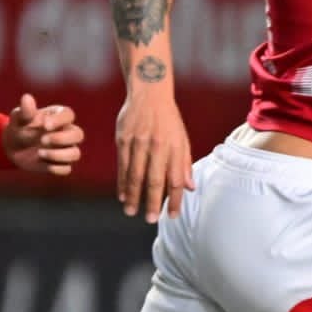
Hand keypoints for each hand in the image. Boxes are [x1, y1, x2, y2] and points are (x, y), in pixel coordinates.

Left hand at [3, 93, 83, 176]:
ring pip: (75, 154)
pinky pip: (66, 169)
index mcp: (58, 116)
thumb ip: (25, 111)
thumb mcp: (18, 118)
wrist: (12, 147)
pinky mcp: (60, 164)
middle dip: (62, 139)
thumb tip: (27, 98)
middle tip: (42, 140)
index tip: (45, 125)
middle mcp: (66, 132)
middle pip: (78, 135)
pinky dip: (55, 168)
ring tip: (39, 153)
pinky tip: (42, 163)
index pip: (68, 115)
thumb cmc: (19, 127)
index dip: (60, 120)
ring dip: (59, 155)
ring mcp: (65, 149)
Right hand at [115, 86, 192, 222]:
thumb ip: (184, 163)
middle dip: (151, 202)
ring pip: (135, 175)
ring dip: (133, 196)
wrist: (149, 92)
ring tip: (132, 212)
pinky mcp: (123, 139)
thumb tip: (189, 188)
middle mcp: (157, 146)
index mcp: (174, 147)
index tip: (171, 215)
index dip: (174, 199)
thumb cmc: (168, 119)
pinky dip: (122, 181)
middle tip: (149, 220)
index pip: (175, 179)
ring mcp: (138, 142)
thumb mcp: (182, 138)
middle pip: (154, 180)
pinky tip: (122, 195)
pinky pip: (122, 165)